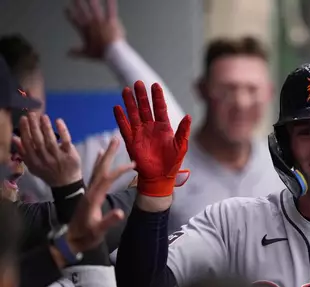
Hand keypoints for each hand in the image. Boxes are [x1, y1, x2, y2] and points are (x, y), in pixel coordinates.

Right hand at [15, 114, 81, 186]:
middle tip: (32, 114)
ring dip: (46, 127)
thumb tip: (14, 137)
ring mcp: (58, 158)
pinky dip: (63, 130)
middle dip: (34, 126)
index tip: (23, 119)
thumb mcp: (33, 166)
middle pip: (38, 141)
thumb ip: (23, 153)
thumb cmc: (48, 172)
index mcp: (35, 162)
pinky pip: (66, 141)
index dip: (25, 131)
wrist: (66, 184)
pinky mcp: (70, 155)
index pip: (28, 144)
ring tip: (43, 116)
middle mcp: (45, 160)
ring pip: (51, 140)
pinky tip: (58, 121)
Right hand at [66, 0, 124, 59]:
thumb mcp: (87, 54)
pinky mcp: (111, 21)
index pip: (74, 20)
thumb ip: (76, 52)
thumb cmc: (100, 53)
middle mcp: (91, 23)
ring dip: (91, 0)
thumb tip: (68, 54)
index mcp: (84, 30)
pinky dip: (111, 3)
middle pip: (82, 10)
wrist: (112, 53)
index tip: (65, 9)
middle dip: (77, 2)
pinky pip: (111, 10)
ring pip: (94, 7)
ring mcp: (101, 21)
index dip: (69, 14)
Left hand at [66, 136, 134, 252]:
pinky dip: (98, 164)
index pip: (107, 179)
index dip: (120, 170)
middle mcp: (90, 191)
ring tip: (110, 144)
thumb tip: (120, 212)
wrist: (70, 240)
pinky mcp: (89, 194)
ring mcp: (88, 192)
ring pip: (97, 170)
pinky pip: (94, 174)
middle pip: (100, 168)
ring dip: (104, 156)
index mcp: (93, 197)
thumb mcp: (98, 231)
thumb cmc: (86, 236)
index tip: (133, 165)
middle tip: (116, 139)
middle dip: (109, 154)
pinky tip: (99, 157)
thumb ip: (108, 221)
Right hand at [113, 80, 190, 196]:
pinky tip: (117, 108)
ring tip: (126, 90)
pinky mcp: (131, 142)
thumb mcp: (181, 146)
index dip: (157, 97)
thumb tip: (189, 116)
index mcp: (164, 127)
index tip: (155, 85)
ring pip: (134, 115)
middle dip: (142, 96)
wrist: (160, 177)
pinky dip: (120, 118)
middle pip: (145, 108)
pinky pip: (124, 128)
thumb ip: (183, 131)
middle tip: (138, 83)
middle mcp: (151, 127)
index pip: (160, 108)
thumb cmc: (172, 162)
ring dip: (130, 103)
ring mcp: (140, 133)